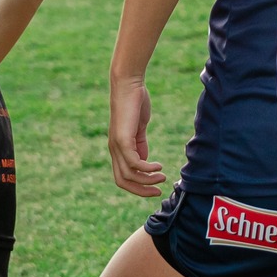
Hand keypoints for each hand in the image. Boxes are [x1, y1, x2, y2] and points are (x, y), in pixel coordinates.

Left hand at [108, 74, 164, 196]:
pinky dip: (147, 168)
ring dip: (148, 180)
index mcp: (117, 148)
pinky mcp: (122, 139)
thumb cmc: (134, 103)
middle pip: (123, 181)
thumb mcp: (138, 129)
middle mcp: (114, 149)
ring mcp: (116, 145)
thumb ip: (140, 145)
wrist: (128, 85)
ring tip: (162, 176)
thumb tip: (144, 162)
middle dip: (141, 190)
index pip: (122, 177)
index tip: (154, 188)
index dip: (137, 186)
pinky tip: (158, 165)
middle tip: (159, 191)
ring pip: (129, 174)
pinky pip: (134, 162)